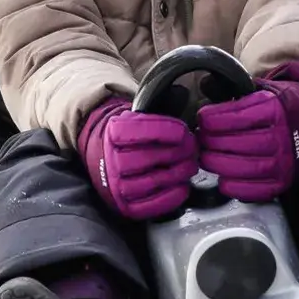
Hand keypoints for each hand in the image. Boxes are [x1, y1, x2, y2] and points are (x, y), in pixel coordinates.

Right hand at [79, 97, 198, 219]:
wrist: (105, 158)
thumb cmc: (130, 138)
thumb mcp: (139, 117)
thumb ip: (160, 107)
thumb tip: (183, 92)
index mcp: (113, 133)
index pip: (144, 131)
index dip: (168, 131)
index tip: (184, 132)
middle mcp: (111, 160)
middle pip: (151, 156)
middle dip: (179, 152)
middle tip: (194, 149)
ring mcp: (117, 186)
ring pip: (154, 180)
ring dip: (178, 173)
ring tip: (190, 165)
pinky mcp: (125, 206)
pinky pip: (151, 205)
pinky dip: (172, 196)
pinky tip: (182, 186)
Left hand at [196, 63, 298, 201]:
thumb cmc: (275, 107)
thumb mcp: (258, 91)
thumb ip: (234, 93)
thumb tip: (205, 84)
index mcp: (275, 110)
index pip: (238, 117)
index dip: (213, 119)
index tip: (202, 119)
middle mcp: (282, 136)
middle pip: (239, 143)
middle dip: (211, 143)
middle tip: (200, 140)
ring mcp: (284, 161)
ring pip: (245, 167)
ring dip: (218, 164)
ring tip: (205, 157)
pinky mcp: (282, 182)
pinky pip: (255, 190)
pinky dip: (234, 187)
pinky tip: (222, 178)